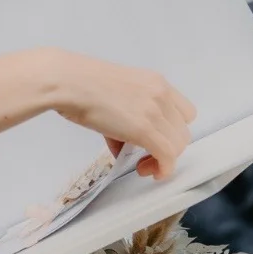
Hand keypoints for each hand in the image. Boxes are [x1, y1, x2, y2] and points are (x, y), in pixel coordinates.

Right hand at [50, 53, 195, 179]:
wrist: (68, 81)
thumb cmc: (80, 83)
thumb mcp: (114, 94)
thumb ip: (126, 117)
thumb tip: (123, 145)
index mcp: (156, 82)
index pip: (184, 112)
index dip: (172, 130)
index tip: (155, 140)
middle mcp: (162, 95)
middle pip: (183, 132)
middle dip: (168, 148)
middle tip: (146, 157)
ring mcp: (155, 112)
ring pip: (178, 146)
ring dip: (164, 160)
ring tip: (143, 165)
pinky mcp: (145, 130)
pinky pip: (168, 156)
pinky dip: (163, 169)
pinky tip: (149, 172)